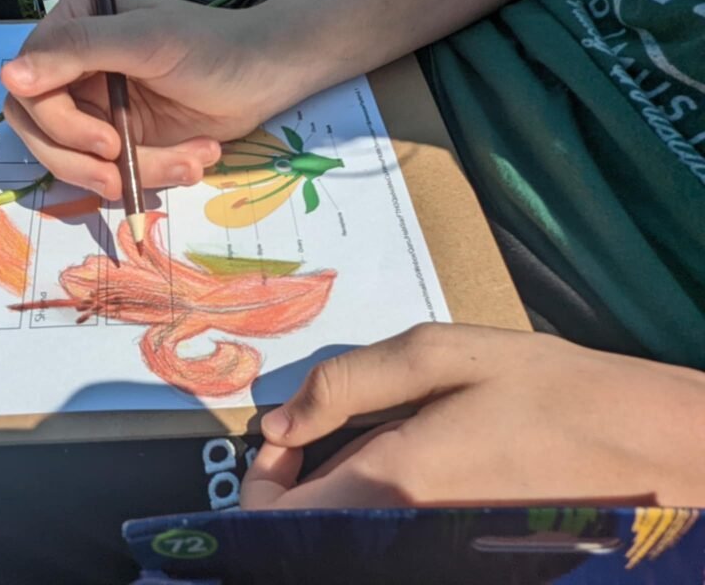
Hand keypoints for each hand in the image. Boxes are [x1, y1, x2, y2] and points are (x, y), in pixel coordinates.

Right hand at [1, 0, 306, 199]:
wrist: (265, 76)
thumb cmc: (210, 47)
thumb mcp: (146, 42)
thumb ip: (78, 51)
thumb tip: (8, 75)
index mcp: (73, 28)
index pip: (29, 88)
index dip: (58, 123)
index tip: (105, 141)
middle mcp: (74, 68)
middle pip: (41, 132)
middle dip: (83, 160)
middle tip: (121, 173)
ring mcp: (97, 107)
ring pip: (77, 161)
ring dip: (132, 171)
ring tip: (186, 162)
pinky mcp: (122, 139)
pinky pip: (112, 172)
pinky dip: (153, 175)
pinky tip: (194, 157)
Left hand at [241, 323, 704, 508]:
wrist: (643, 446)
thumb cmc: (547, 389)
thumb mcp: (441, 355)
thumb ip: (347, 384)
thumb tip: (281, 422)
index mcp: (393, 482)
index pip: (281, 519)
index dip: (261, 483)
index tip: (281, 439)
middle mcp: (404, 532)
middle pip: (311, 531)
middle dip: (298, 481)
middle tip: (320, 425)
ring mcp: (431, 549)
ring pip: (348, 531)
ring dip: (338, 489)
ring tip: (369, 433)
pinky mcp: (454, 550)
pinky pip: (388, 533)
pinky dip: (375, 501)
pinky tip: (405, 458)